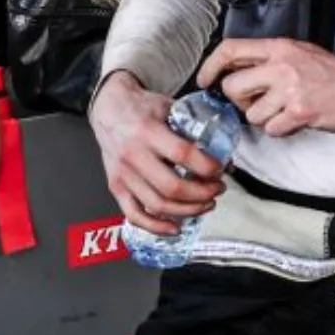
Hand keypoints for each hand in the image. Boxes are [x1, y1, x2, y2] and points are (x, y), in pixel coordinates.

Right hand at [90, 72, 225, 235]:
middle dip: (202, 193)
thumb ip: (195, 128)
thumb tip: (226, 155)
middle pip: (172, 187)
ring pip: (158, 205)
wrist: (109, 107)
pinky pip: (134, 214)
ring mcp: (123, 174)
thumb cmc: (142, 107)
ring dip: (188, 210)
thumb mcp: (170, 106)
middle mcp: (133, 155)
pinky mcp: (115, 187)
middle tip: (218, 189)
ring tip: (206, 204)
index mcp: (148, 131)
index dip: (207, 166)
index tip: (221, 169)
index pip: (183, 154)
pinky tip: (176, 227)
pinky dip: (156, 227)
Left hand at [198, 39, 334, 138]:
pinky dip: (282, 130)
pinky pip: (272, 129)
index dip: (210, 67)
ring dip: (265, 119)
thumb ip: (270, 60)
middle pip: (233, 87)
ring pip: (251, 114)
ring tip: (287, 111)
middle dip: (240, 102)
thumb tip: (236, 73)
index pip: (230, 49)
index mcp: (279, 47)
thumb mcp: (300, 54)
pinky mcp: (300, 112)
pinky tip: (298, 120)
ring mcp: (290, 88)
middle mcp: (281, 64)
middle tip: (258, 103)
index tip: (205, 81)